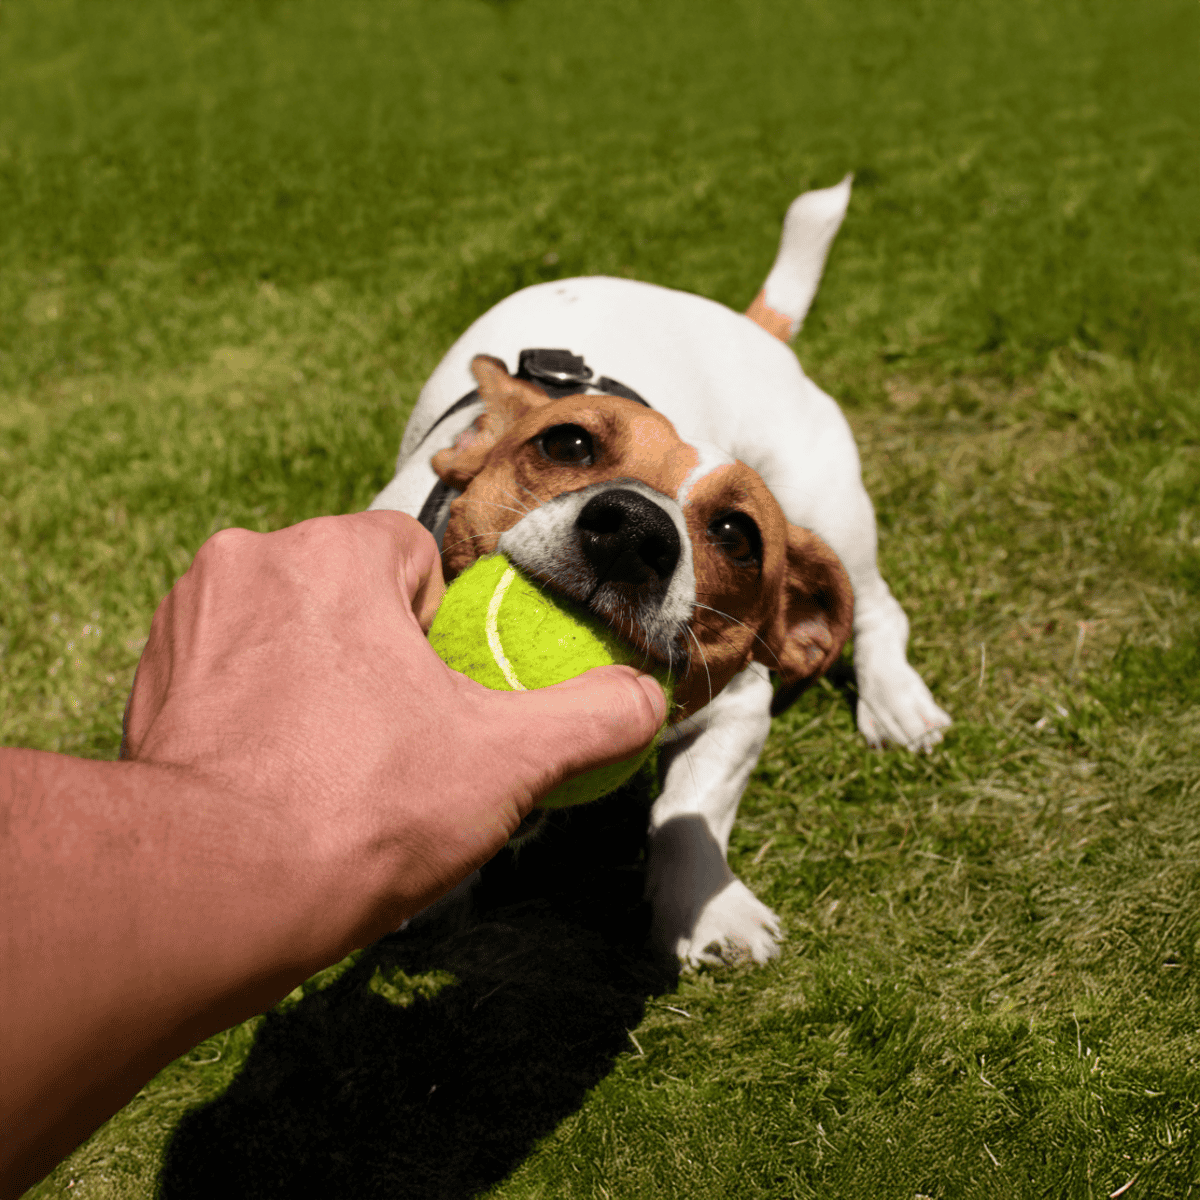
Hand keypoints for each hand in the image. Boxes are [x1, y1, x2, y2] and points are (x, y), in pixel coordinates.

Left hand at [121, 510, 665, 947]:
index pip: (414, 559)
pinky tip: (272, 773)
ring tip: (328, 763)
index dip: (439, 634)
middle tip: (387, 742)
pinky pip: (231, 667)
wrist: (210, 892)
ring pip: (290, 627)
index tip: (434, 703)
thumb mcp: (509, 762)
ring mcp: (188, 615)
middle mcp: (250, 558)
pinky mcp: (147, 674)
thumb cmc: (360, 811)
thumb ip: (593, 717)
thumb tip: (647, 699)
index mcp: (336, 553)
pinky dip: (257, 706)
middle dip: (376, 652)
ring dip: (316, 675)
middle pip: (350, 591)